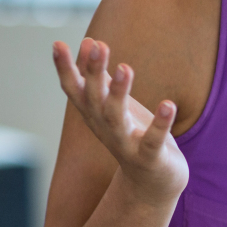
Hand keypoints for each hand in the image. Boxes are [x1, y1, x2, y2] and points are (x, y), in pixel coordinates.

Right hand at [53, 38, 188, 205]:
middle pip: (94, 99)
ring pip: (117, 118)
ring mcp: (126, 144)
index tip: (58, 43)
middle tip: (97, 45)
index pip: (74, 89)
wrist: (152, 184)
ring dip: (120, 93)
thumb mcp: (113, 105)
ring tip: (126, 67)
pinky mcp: (150, 157)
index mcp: (94, 115)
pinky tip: (169, 104)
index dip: (64, 69)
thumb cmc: (132, 136)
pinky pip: (154, 140)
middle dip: (94, 73)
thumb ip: (101, 77)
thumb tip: (89, 41)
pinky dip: (161, 124)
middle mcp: (105, 128)